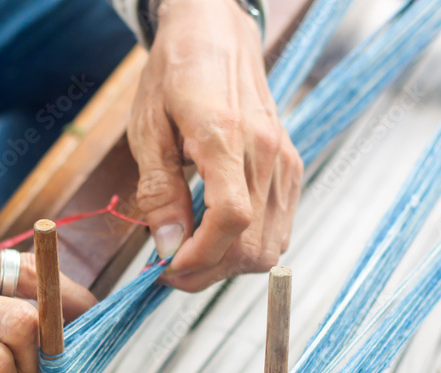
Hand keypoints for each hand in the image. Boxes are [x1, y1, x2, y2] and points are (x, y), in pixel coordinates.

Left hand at [128, 0, 302, 291]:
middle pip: (252, 244)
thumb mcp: (148, 130)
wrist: (216, 35)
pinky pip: (278, 229)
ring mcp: (285, 162)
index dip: (200, 256)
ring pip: (270, 246)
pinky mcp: (292, 169)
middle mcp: (267, 152)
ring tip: (191, 253)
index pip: (231, 218)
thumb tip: (166, 247)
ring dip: (228, 264)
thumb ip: (158, 191)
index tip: (167, 268)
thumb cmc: (175, 75)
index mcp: (226, 136)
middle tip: (170, 268)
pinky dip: (247, 246)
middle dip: (208, 270)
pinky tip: (216, 235)